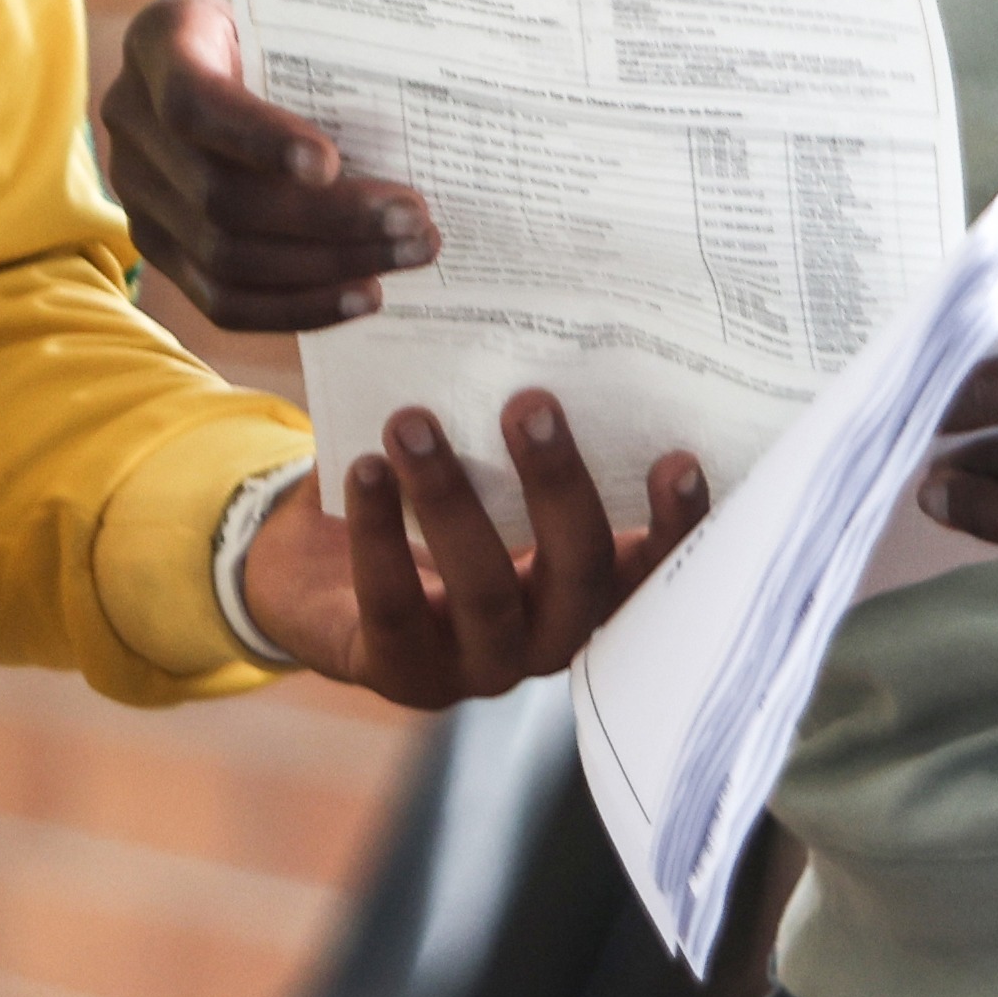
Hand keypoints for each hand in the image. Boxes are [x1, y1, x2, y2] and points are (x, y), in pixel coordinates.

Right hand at [97, 0, 435, 331]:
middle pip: (220, 196)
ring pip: (225, 257)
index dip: (258, 140)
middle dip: (330, 219)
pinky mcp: (156, 246)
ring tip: (407, 256)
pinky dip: (298, 307)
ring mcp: (135, 190)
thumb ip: (330, 53)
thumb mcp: (294, 16)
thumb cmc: (279, 29)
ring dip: (327, 268)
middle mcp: (131, 117)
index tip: (331, 164)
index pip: (194, 102)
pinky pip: (221, 300)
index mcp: (162, 40)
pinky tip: (363, 295)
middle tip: (417, 221)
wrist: (226, 57)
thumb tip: (434, 116)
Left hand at [238, 394, 706, 703]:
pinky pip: (394, 606)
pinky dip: (379, 534)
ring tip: (412, 421)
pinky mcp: (403, 673)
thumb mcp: (476, 471)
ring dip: (450, 498)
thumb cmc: (421, 508)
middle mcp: (548, 636)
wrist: (318, 581)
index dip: (675, 524)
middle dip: (557, 484)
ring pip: (485, 591)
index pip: (650, 565)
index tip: (679, 458)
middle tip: (529, 402)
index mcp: (584, 587)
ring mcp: (478, 665)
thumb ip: (507, 429)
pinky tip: (365, 469)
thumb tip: (528, 323)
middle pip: (578, 573)